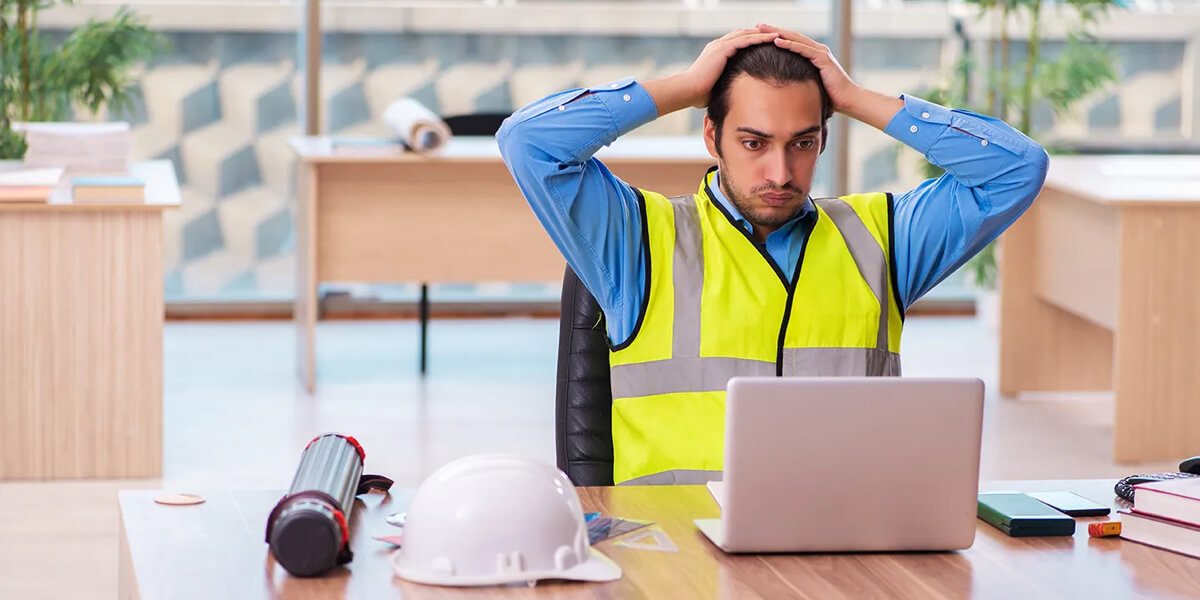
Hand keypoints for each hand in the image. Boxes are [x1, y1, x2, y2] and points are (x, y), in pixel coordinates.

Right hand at [643, 28, 778, 114]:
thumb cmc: (698, 95)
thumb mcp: (715, 88)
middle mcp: (718, 45)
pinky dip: (760, 38)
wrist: (687, 91)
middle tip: (775, 35)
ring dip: (763, 33)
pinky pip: (746, 40)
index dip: (751, 41)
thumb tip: (732, 97)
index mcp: (715, 53)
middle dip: (759, 34)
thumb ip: (724, 86)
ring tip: (779, 34)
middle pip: (743, 34)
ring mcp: (720, 45)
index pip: (737, 42)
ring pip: (747, 34)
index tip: (765, 44)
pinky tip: (773, 38)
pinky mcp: (723, 49)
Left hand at [757, 24, 859, 113]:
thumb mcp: (809, 85)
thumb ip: (798, 80)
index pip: (792, 41)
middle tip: (757, 25)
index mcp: (813, 54)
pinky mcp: (823, 59)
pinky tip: (777, 41)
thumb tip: (782, 87)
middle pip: (792, 36)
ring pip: (795, 39)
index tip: (760, 34)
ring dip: (778, 33)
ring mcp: (821, 53)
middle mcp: (817, 50)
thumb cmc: (829, 96)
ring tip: (762, 29)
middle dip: (774, 30)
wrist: (848, 100)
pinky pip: (803, 49)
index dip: (776, 36)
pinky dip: (790, 45)